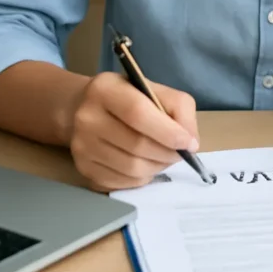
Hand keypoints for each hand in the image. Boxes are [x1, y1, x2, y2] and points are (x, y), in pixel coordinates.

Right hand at [69, 72, 198, 190]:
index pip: (138, 113)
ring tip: (164, 157)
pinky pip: (123, 183)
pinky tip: (146, 164)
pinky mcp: (84, 170)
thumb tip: (191, 141)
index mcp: (104, 89)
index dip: (168, 132)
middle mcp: (87, 118)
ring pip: (132, 168)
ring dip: (158, 167)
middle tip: (181, 152)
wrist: (84, 110)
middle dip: (167, 153)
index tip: (189, 143)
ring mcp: (82, 147)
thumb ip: (178, 107)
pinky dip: (143, 178)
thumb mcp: (153, 89)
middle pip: (137, 145)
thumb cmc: (127, 97)